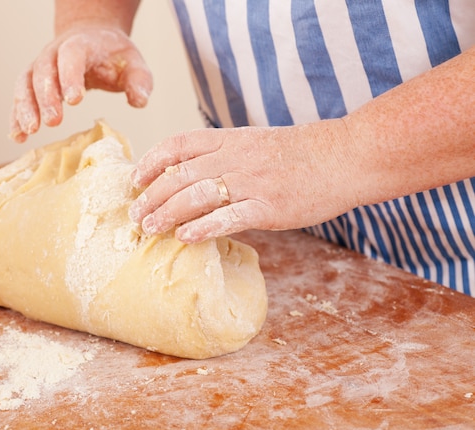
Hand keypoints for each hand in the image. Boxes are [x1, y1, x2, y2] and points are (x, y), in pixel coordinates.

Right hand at [9, 26, 152, 142]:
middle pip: (44, 71)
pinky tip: (17, 136)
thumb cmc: (114, 56)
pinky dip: (16, 115)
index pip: (71, 55)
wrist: (92, 40)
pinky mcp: (32, 82)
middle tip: (53, 122)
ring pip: (26, 83)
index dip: (70, 76)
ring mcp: (40, 66)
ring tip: (30, 131)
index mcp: (81, 44)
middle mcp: (54, 53)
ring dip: (25, 107)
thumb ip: (140, 82)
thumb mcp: (134, 65)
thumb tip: (139, 101)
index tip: (75, 100)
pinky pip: (20, 96)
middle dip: (46, 97)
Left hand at [128, 120, 360, 242]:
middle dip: (151, 196)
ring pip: (197, 195)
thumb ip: (227, 155)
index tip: (135, 180)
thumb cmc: (302, 153)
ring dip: (167, 213)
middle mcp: (235, 157)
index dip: (151, 162)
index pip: (178, 144)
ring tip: (149, 229)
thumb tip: (196, 178)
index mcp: (231, 139)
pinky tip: (184, 238)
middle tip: (135, 215)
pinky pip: (229, 217)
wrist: (346, 156)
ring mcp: (252, 182)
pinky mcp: (269, 206)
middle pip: (180, 174)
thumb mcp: (258, 142)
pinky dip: (203, 228)